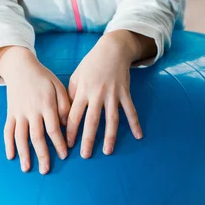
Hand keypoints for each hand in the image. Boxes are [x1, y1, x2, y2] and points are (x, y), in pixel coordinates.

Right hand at [0, 46, 70, 173]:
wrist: (20, 67)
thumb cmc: (43, 77)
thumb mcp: (58, 85)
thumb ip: (64, 104)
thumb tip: (66, 124)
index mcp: (46, 104)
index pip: (53, 128)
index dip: (59, 143)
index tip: (64, 155)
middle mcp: (32, 111)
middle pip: (37, 137)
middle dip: (42, 154)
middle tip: (46, 170)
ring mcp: (19, 113)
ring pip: (20, 137)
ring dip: (24, 154)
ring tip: (27, 168)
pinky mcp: (10, 113)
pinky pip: (7, 131)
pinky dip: (8, 144)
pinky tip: (11, 156)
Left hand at [66, 31, 147, 157]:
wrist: (113, 49)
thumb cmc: (91, 64)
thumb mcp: (76, 76)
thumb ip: (71, 95)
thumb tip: (66, 117)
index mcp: (83, 91)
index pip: (75, 115)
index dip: (71, 132)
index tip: (68, 145)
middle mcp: (98, 94)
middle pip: (92, 121)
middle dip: (89, 139)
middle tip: (86, 155)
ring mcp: (113, 94)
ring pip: (112, 119)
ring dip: (110, 136)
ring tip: (108, 151)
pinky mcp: (125, 92)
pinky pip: (130, 110)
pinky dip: (135, 123)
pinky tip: (139, 136)